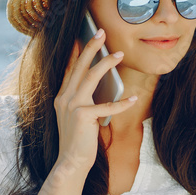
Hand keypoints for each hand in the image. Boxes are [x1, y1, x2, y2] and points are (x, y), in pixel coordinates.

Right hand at [54, 28, 135, 172]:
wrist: (71, 162)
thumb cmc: (78, 140)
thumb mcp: (78, 116)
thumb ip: (85, 100)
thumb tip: (100, 85)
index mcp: (62, 97)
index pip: (70, 69)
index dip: (77, 52)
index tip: (84, 36)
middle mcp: (65, 98)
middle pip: (79, 67)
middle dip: (91, 47)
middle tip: (101, 32)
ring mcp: (72, 106)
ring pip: (91, 77)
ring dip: (106, 63)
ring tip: (119, 54)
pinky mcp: (84, 117)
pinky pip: (106, 106)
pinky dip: (121, 102)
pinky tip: (133, 98)